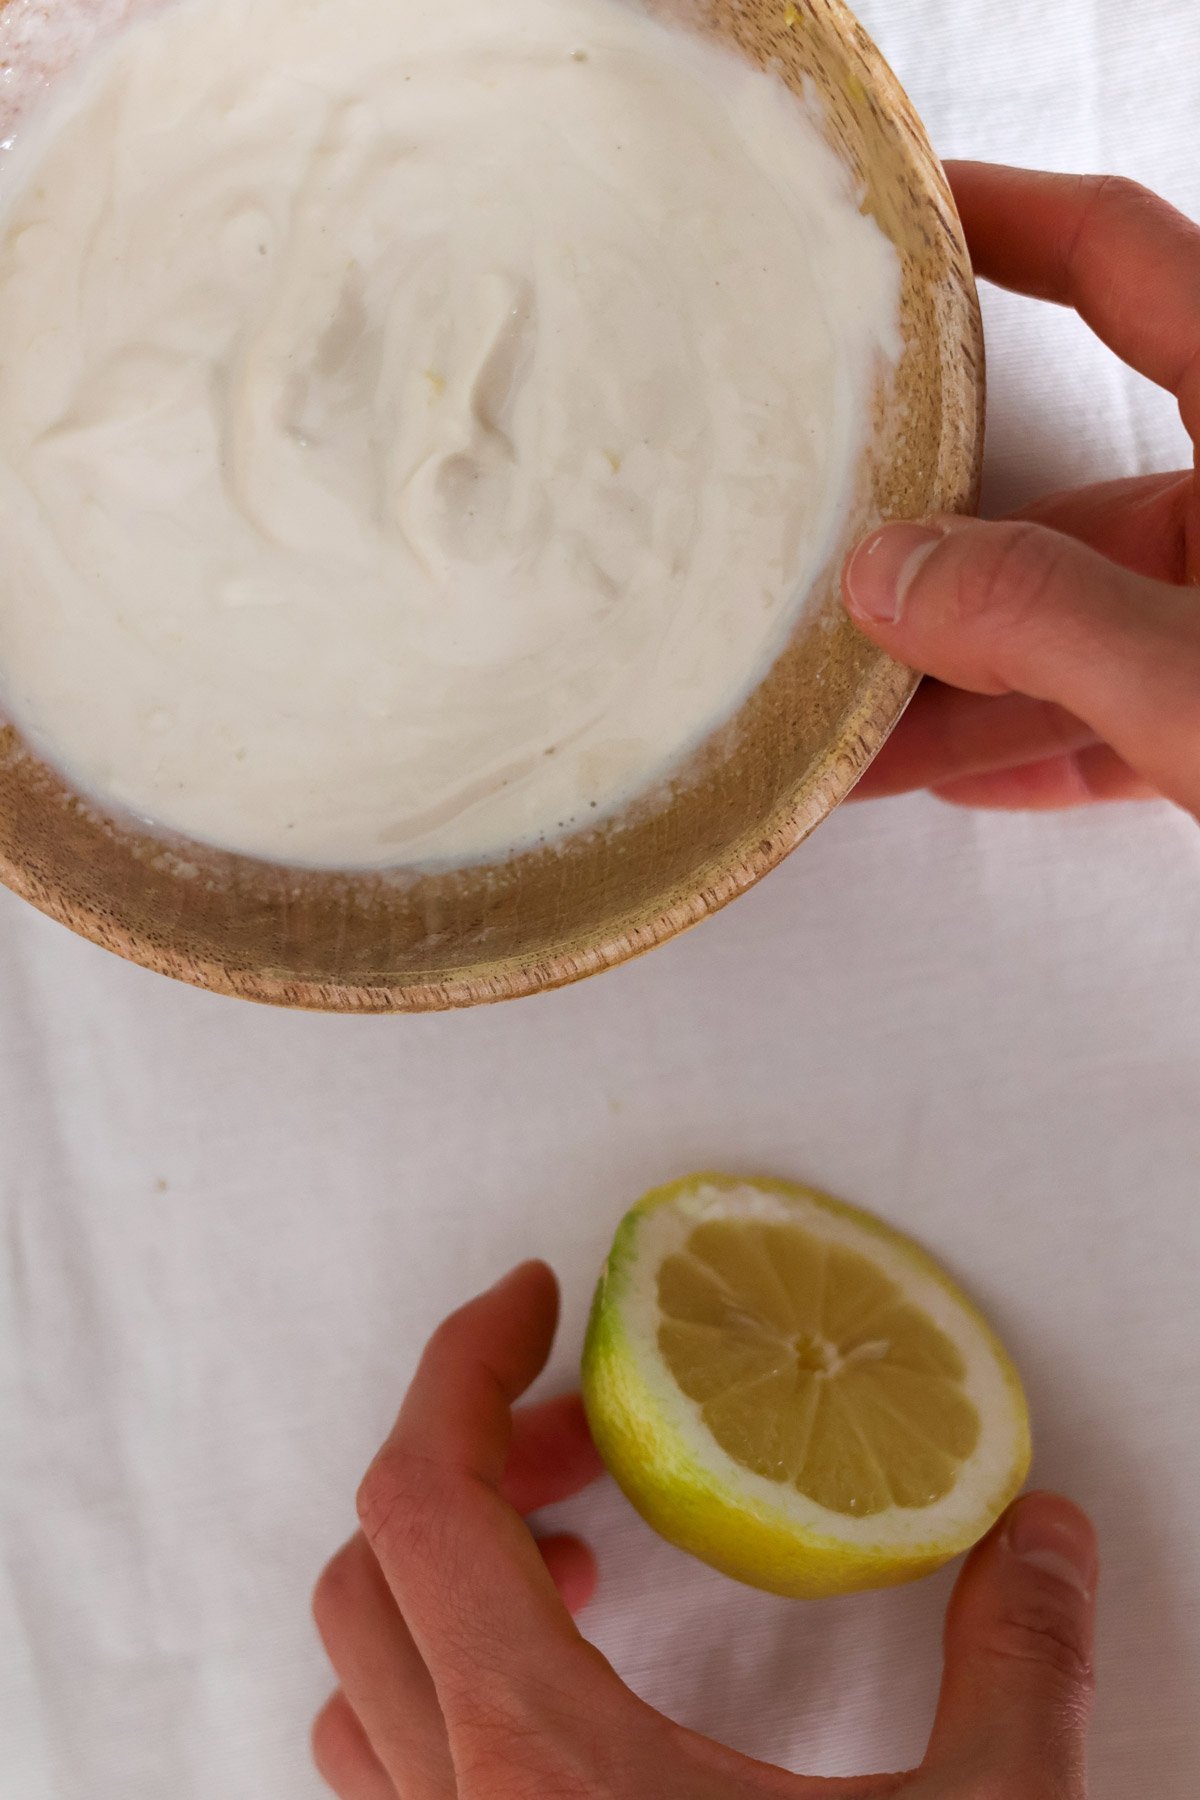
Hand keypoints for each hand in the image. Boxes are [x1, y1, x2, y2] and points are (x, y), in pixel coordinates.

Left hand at [312, 1262, 1096, 1798]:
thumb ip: (1019, 1670)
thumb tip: (1048, 1534)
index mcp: (538, 1763)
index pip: (423, 1495)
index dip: (461, 1363)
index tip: (534, 1294)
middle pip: (380, 1561)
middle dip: (485, 1454)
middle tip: (604, 1424)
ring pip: (365, 1671)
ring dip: (452, 1571)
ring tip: (584, 1546)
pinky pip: (391, 1764)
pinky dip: (448, 1676)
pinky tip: (567, 1689)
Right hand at [843, 163, 1199, 816]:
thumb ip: (1041, 620)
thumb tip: (890, 577)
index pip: (1125, 263)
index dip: (1006, 223)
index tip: (895, 223)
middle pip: (1076, 497)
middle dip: (941, 561)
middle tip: (825, 574)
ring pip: (1094, 624)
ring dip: (972, 684)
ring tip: (853, 729)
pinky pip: (1137, 707)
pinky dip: (1051, 741)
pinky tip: (959, 775)